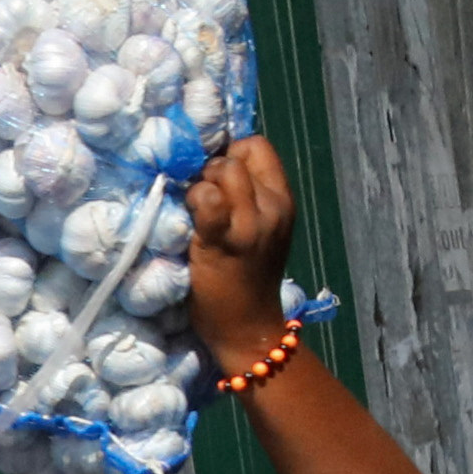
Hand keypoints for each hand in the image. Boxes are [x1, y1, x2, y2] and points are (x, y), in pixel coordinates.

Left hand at [182, 135, 298, 360]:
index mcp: (282, 200)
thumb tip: (211, 163)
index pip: (257, 146)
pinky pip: (206, 199)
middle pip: (235, 156)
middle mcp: (272, 207)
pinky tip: (190, 223)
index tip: (218, 180)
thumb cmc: (246, 278)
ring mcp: (250, 223)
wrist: (248, 327)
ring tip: (197, 214)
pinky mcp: (222, 240)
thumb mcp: (260, 229)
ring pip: (221, 171)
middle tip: (202, 202)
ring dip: (200, 186)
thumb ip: (247, 196)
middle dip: (211, 170)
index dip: (231, 154)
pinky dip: (192, 202)